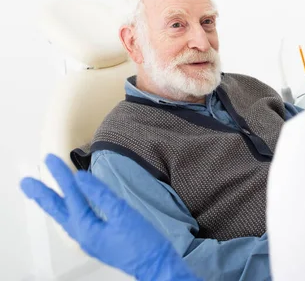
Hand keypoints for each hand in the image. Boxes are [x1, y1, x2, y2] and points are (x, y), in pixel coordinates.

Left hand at [21, 154, 200, 280]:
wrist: (156, 265)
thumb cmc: (143, 242)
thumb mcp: (123, 214)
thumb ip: (101, 195)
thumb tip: (82, 179)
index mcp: (86, 228)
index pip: (71, 196)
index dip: (61, 176)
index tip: (50, 159)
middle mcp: (82, 236)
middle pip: (58, 211)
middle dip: (42, 195)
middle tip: (27, 182)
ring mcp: (88, 240)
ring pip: (64, 218)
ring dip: (51, 204)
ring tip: (40, 194)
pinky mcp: (97, 242)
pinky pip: (74, 224)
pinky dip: (66, 212)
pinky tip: (69, 210)